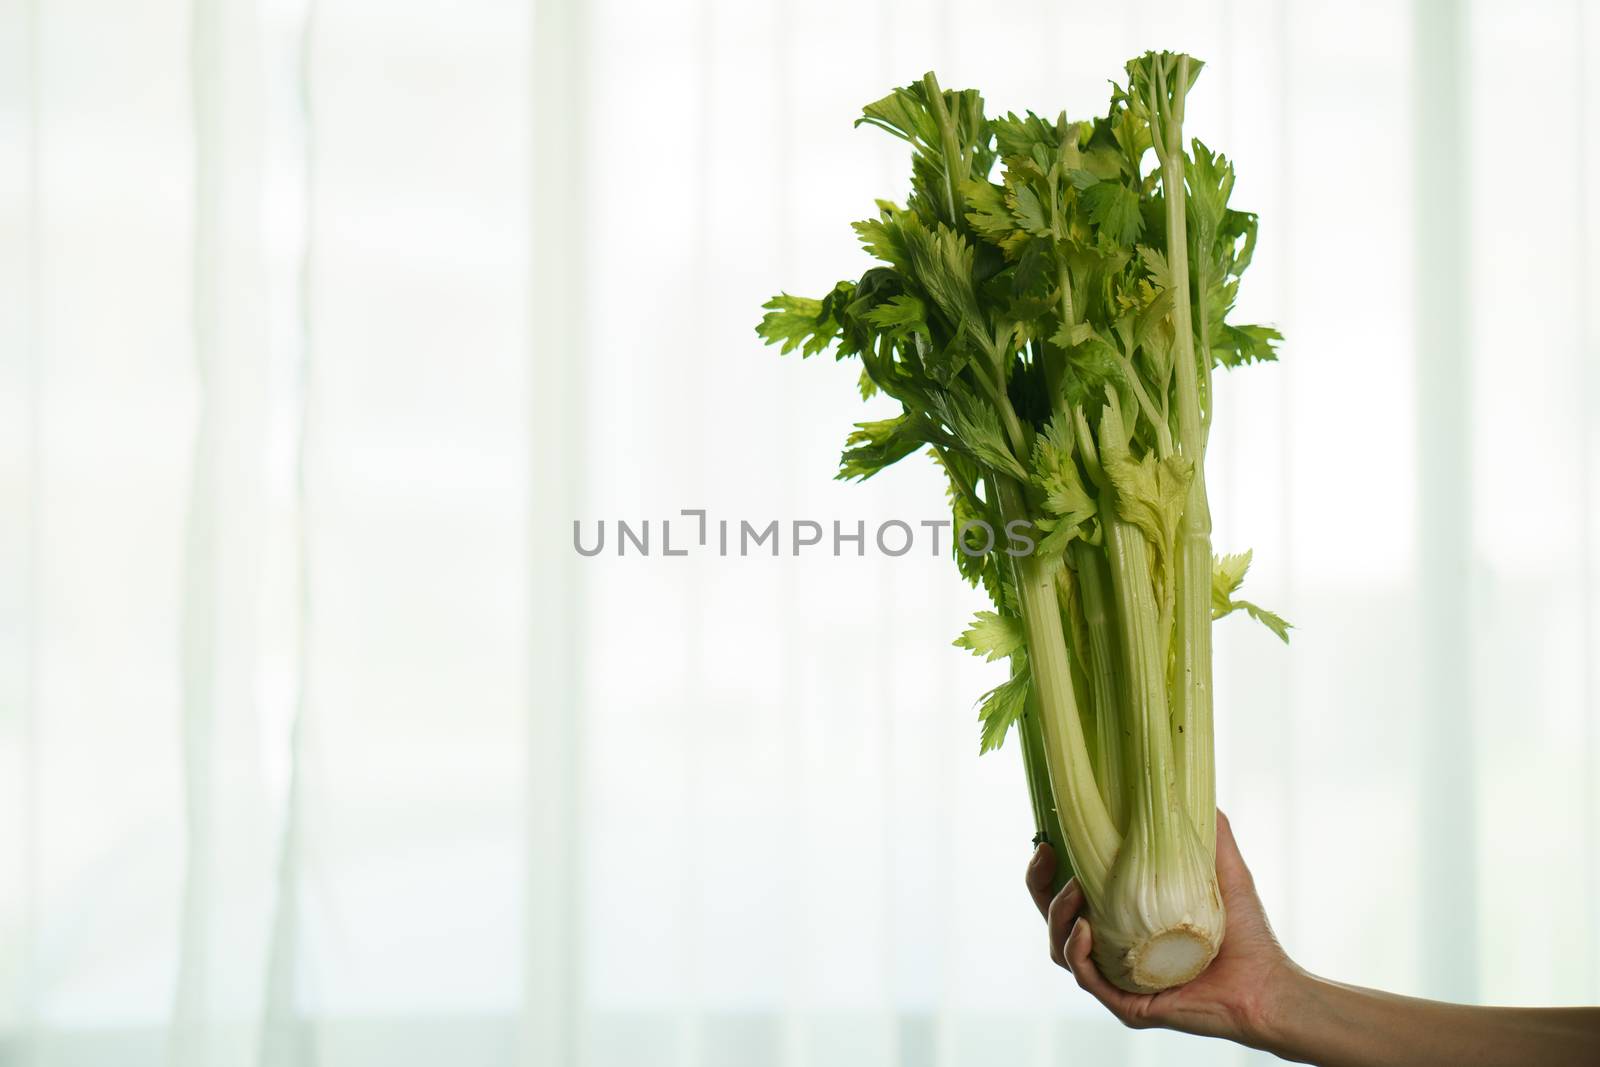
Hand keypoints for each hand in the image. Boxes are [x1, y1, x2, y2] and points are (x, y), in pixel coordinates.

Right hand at [1025, 811, 1297, 1046]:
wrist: (1270, 986)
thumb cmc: (1248, 935)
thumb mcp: (1223, 871)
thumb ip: (1207, 832)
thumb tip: (1189, 785)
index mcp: (1122, 923)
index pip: (1069, 895)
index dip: (1049, 870)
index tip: (1048, 839)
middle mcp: (1113, 952)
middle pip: (1053, 920)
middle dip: (1040, 887)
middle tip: (1045, 857)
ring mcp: (1117, 981)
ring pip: (1061, 949)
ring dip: (1057, 916)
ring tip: (1075, 890)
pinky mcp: (1128, 1005)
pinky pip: (1088, 979)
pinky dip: (1077, 952)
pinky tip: (1083, 928)